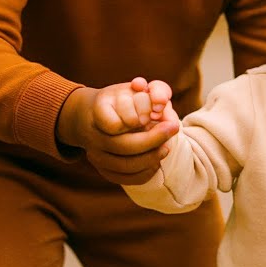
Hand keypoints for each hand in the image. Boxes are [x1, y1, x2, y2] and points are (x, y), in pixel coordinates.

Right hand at [56, 77, 178, 184]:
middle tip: (173, 129)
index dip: (135, 121)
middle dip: (153, 140)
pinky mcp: (103, 170)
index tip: (154, 113)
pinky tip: (156, 162)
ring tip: (166, 148)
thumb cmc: (123, 98)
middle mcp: (92, 135)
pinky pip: (125, 178)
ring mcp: (95, 155)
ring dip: (150, 158)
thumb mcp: (138, 87)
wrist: (94, 116)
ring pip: (125, 166)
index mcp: (98, 110)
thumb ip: (157, 91)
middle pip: (122, 146)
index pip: (114, 124)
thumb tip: (164, 102)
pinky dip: (144, 172)